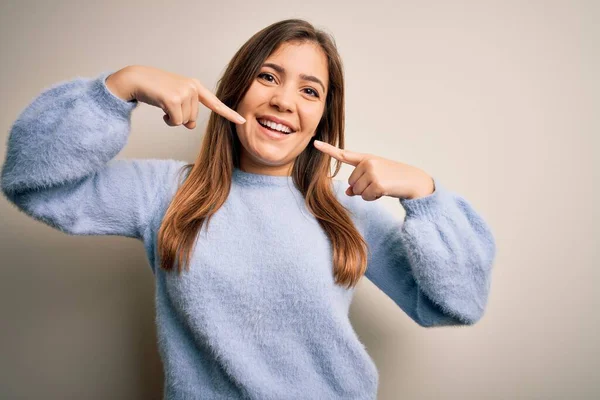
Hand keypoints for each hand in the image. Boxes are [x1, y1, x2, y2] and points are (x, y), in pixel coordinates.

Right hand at [107, 65, 245, 128]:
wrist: (137, 79)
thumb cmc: (156, 90)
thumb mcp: (176, 99)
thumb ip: (187, 110)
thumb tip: (191, 126)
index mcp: (196, 87)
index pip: (215, 103)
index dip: (229, 113)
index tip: (242, 121)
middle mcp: (193, 88)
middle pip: (193, 119)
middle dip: (180, 117)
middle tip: (168, 104)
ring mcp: (184, 92)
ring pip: (184, 121)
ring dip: (173, 118)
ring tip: (164, 104)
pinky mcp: (173, 98)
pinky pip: (176, 122)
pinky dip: (168, 120)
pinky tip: (161, 108)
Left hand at [313, 140, 434, 200]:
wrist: (414, 180)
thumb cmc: (394, 179)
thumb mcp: (375, 178)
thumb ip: (359, 182)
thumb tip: (349, 192)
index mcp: (366, 158)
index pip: (344, 155)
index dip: (328, 150)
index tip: (315, 143)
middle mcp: (368, 162)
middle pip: (352, 183)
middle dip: (363, 188)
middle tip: (380, 183)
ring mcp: (372, 171)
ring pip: (357, 191)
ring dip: (369, 193)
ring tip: (384, 186)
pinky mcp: (377, 183)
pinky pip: (366, 197)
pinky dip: (374, 198)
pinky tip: (385, 190)